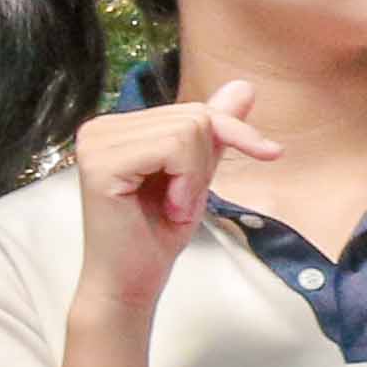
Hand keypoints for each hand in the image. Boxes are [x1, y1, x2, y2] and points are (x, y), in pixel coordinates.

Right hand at [67, 78, 280, 310]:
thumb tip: (244, 85)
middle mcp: (101, 127)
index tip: (271, 152)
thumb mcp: (199, 174)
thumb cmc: (159, 232)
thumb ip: (215, 130)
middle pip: (194, 116)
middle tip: (182, 201)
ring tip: (171, 205)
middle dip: (205, 164)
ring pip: (187, 130)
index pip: (195, 109)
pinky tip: (167, 207)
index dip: (235, 132)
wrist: (132, 281)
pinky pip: (173, 148)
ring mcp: (96, 141)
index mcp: (121, 126)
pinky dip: (185, 182)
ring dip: (195, 178)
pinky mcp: (100, 162)